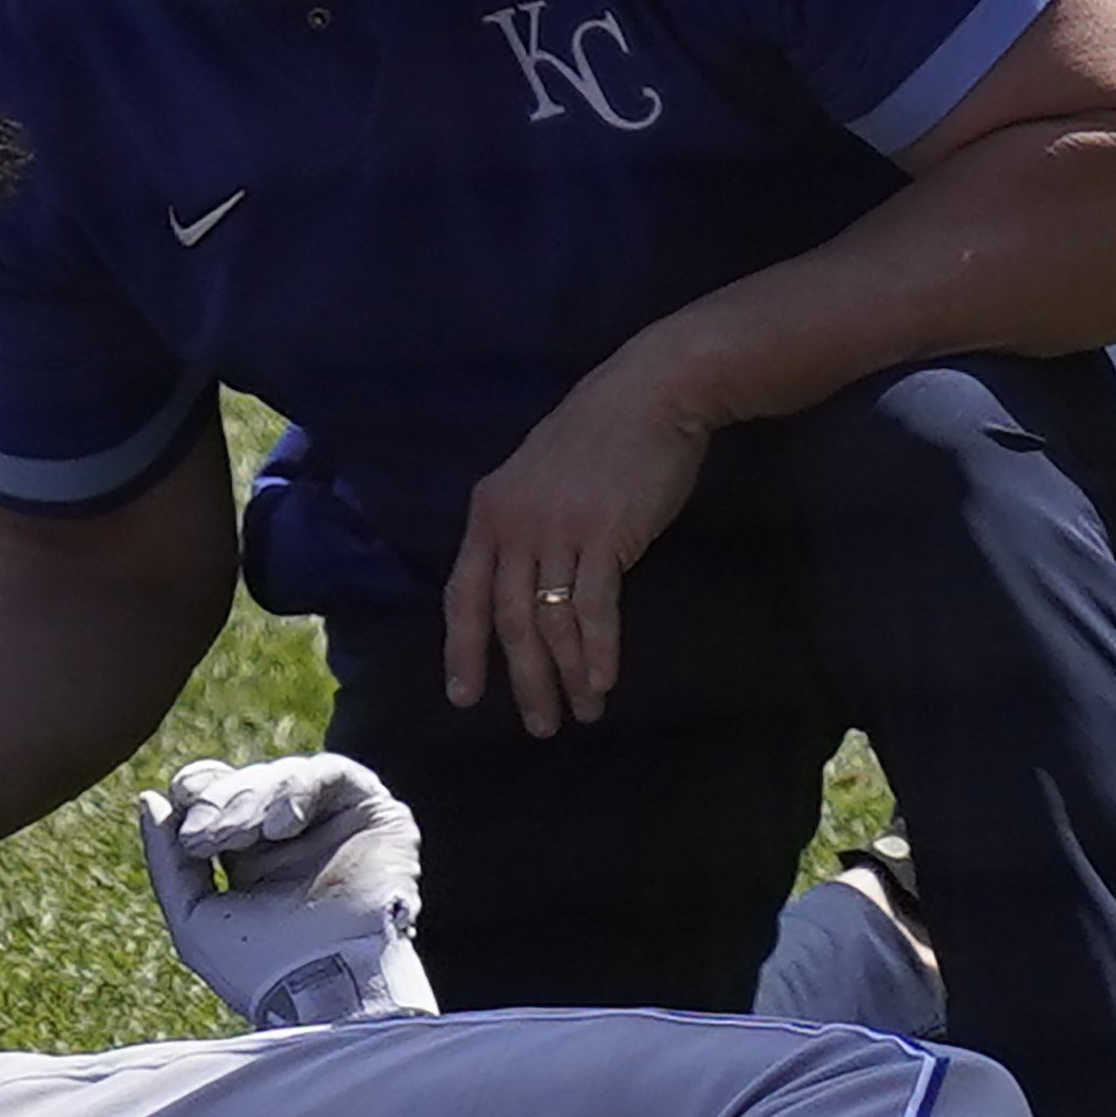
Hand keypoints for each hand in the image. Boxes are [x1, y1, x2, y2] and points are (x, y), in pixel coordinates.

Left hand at [134, 753, 436, 1027]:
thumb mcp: (194, 918)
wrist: (327, 988)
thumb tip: (151, 797)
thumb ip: (167, 861)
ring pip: (285, 774)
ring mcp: (337, 825)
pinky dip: (298, 790)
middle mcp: (297, 839)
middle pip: (248, 782)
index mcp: (253, 860)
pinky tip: (282, 828)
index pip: (220, 796)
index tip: (185, 806)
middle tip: (205, 834)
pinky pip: (334, 772)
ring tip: (238, 835)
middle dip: (221, 800)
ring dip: (253, 797)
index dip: (200, 789)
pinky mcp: (377, 815)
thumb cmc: (261, 969)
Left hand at [441, 371, 711, 737]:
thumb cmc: (600, 434)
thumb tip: (522, 582)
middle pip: (508, 620)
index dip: (463, 650)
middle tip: (538, 724)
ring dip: (566, 674)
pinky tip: (603, 681)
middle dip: (524, 679)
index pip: (463, 594)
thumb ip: (522, 525)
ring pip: (551, 621)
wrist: (652, 392)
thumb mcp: (536, 476)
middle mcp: (514, 525)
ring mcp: (557, 530)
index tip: (464, 696)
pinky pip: (595, 607)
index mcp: (489, 511)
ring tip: (582, 711)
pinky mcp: (604, 535)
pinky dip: (598, 649)